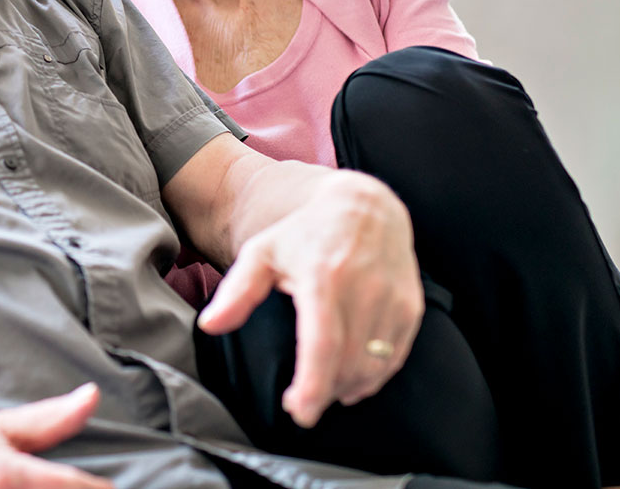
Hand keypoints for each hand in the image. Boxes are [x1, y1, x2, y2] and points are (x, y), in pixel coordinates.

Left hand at [196, 170, 423, 427]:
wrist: (366, 208)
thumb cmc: (305, 234)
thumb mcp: (263, 252)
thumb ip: (237, 291)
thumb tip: (209, 325)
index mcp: (323, 276)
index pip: (323, 343)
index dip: (313, 384)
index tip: (299, 411)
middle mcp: (363, 288)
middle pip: (347, 362)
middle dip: (323, 392)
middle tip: (300, 403)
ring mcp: (391, 298)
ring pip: (372, 365)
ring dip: (346, 388)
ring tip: (323, 389)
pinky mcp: (409, 307)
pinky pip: (393, 357)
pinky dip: (373, 378)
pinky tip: (351, 381)